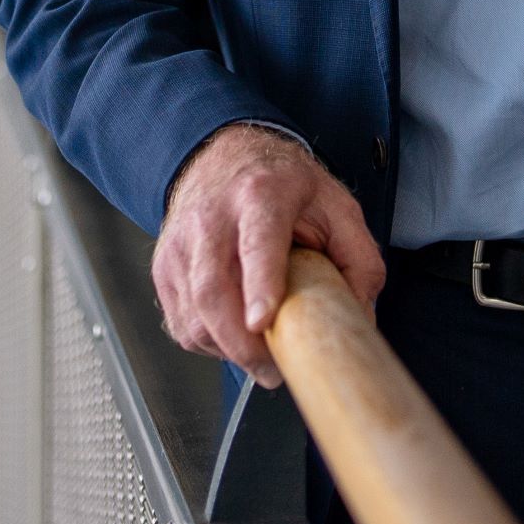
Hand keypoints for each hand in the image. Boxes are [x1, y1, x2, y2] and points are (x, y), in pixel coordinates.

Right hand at [152, 123, 386, 387]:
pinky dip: (207, 341)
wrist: (225, 156)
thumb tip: (360, 316)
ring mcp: (181, 242)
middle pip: (212, 289)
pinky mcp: (164, 266)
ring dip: (226, 348)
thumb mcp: (335, 205)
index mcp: (261, 195)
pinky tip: (232, 334)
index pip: (256, 243)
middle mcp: (212, 216)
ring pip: (193, 313)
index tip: (263, 322)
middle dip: (241, 343)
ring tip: (259, 350)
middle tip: (273, 368)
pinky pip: (180, 322)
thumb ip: (359, 259)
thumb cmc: (282, 184)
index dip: (259, 285)